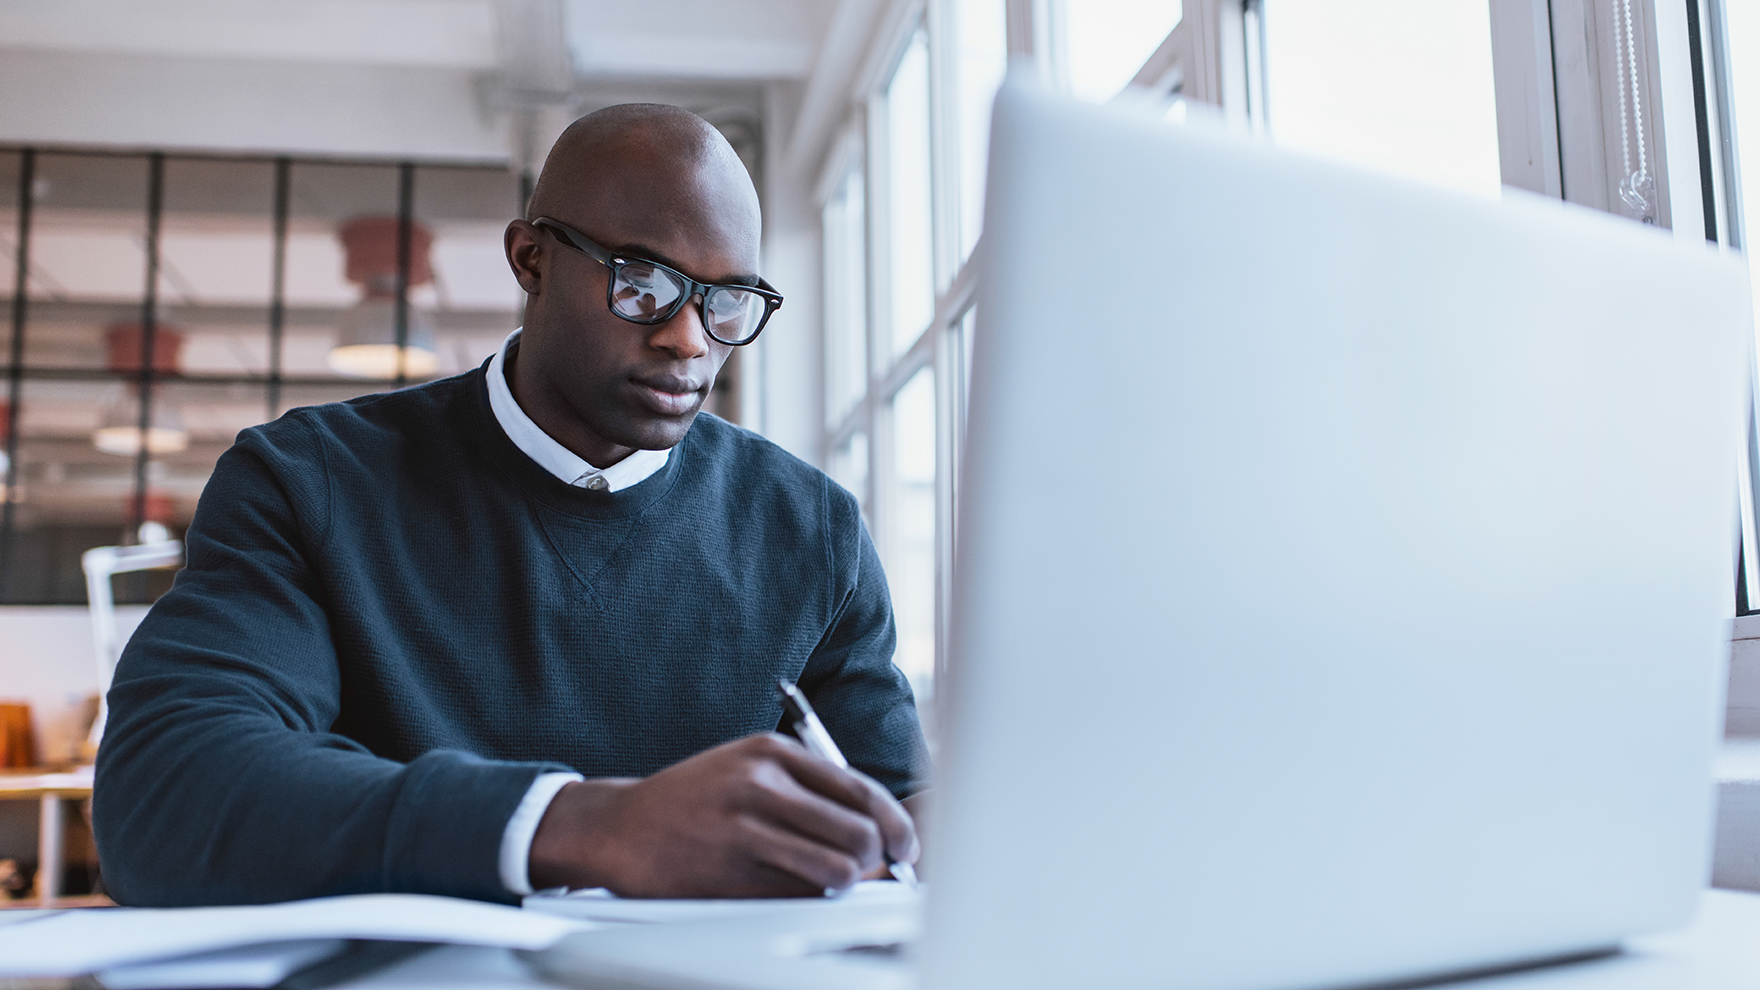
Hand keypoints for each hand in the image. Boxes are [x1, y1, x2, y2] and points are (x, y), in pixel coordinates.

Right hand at [527, 733, 918, 897]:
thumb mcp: (750, 767)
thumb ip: (810, 790)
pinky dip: (809, 902)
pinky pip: (798, 898)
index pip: (862, 789)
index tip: (904, 846)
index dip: (895, 824)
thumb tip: (877, 830)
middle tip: (869, 871)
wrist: (620, 827)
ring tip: (830, 882)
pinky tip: (793, 890)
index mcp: (773, 753)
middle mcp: (761, 786)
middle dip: (875, 860)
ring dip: (845, 884)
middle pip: (858, 833)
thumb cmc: (696, 799)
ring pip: (836, 870)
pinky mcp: (729, 876)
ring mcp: (744, 831)